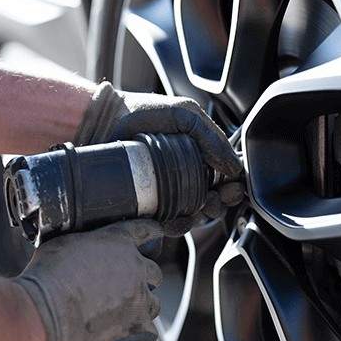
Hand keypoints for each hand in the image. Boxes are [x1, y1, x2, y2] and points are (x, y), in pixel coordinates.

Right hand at [12, 219, 162, 340]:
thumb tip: (82, 250)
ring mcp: (140, 300)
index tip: (153, 237)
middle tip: (121, 288)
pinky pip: (148, 333)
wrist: (40, 317)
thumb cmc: (44, 281)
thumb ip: (83, 245)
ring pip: (153, 304)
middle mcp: (136, 268)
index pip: (147, 232)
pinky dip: (136, 335)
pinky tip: (120, 336)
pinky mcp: (138, 329)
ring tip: (117, 315)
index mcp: (119, 243)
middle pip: (154, 272)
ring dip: (140, 307)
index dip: (151, 235)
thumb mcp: (60, 244)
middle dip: (141, 278)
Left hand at [74, 82, 244, 234]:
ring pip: (192, 218)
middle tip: (215, 199)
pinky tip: (175, 220)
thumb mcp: (185, 115)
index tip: (231, 188)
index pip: (223, 181)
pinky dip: (174, 227)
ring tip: (197, 209)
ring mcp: (165, 195)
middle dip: (219, 205)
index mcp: (198, 158)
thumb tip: (234, 168)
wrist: (105, 120)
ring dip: (201, 218)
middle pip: (212, 203)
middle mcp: (184, 178)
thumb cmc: (144, 112)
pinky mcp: (146, 208)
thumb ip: (211, 137)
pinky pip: (165, 226)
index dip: (231, 188)